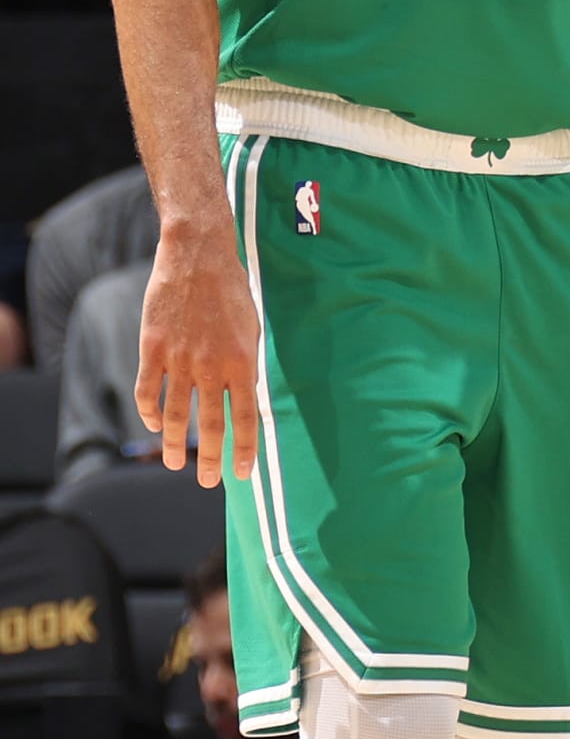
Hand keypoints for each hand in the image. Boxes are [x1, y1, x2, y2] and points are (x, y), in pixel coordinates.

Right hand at [135, 221, 260, 486]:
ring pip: (174, 414)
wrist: (198, 256)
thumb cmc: (231, 291)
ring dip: (173, 443)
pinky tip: (151, 424)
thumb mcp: (252, 328)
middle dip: (210, 458)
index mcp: (241, 362)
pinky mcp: (152, 348)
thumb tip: (246, 398)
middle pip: (210, 424)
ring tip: (174, 464)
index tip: (242, 473)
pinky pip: (148, 390)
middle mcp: (210, 366)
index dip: (243, 449)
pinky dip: (149, 412)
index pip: (246, 417)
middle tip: (208, 482)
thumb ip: (247, 365)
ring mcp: (179, 359)